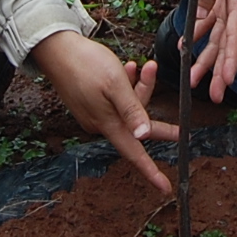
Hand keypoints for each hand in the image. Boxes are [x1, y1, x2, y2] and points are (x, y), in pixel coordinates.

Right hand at [30, 30, 178, 192]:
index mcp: (107, 123)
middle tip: (181, 127)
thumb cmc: (86, 64)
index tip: (165, 188)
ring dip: (140, 88)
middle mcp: (100, 122)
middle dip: (156, 113)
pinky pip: (116, 99)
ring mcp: (94, 112)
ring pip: (128, 106)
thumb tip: (143, 136)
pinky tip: (129, 67)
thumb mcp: (115, 84)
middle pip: (137, 124)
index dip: (150, 171)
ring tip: (145, 65)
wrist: (55, 48)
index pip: (134, 153)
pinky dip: (126, 85)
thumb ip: (132, 110)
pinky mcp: (90, 100)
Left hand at [191, 0, 236, 102]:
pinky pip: (212, 21)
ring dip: (207, 58)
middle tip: (213, 95)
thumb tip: (197, 20)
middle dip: (220, 70)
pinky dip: (199, 34)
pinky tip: (187, 47)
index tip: (228, 80)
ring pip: (219, 36)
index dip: (231, 58)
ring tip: (194, 80)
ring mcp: (232, 2)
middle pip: (228, 43)